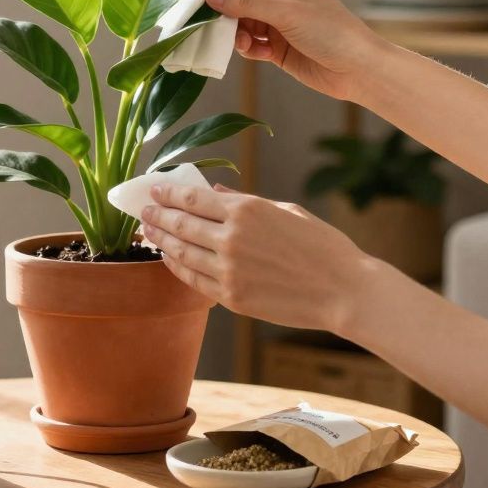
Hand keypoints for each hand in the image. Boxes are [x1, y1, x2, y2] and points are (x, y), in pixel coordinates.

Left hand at [139, 182, 386, 332]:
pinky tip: (170, 259)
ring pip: (182, 253)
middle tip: (143, 211)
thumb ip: (245, 202)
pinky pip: (195, 280)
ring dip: (162, 241)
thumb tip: (214, 192)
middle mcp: (232, 238)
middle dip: (158, 215)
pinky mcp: (232, 297)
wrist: (343, 290)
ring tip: (149, 232)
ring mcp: (229, 270)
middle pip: (181, 224)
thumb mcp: (286, 210)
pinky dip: (178, 268)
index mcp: (247, 211)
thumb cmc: (322, 245)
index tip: (155, 190)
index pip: (193, 198)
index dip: (169, 193)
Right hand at [205, 0, 384, 100]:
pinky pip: (251, 43)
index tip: (200, 0)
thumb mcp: (287, 13)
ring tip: (245, 45)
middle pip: (239, 1)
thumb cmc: (330, 32)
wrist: (356, 69)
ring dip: (238, 35)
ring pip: (242, 24)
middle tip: (212, 27)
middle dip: (227, 15)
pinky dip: (249, 49)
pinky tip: (258, 53)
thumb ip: (247, 4)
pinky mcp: (277, 46)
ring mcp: (278, 22)